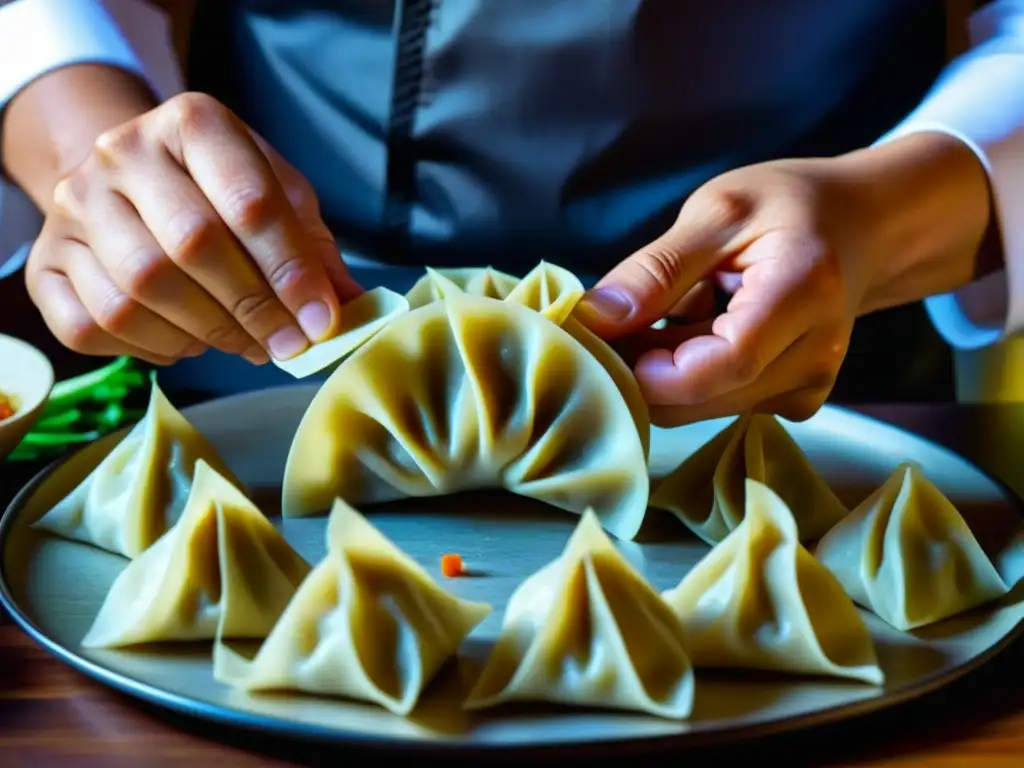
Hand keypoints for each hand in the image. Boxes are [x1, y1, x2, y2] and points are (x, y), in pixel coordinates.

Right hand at [25, 92, 361, 365]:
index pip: (248, 202)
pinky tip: (185, 342)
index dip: (290, 271)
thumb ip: (314, 247)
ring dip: (205, 334)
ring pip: (138, 291)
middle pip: (191, 246)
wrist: (132, 179)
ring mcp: (74, 205)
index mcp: (192, 123)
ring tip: (243, 343)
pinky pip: (93, 325)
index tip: (320, 321)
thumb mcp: (278, 197)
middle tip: (287, 345)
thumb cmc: (220, 191)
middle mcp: (121, 152)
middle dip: (252, 309)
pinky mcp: (45, 260)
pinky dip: (150, 348)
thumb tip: (349, 306)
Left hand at [575, 134, 992, 425]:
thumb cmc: (790, 205)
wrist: (860, 227)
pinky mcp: (792, 402)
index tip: (606, 342)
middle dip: (640, 370)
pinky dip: (685, 377)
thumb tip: (597, 318)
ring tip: (656, 315)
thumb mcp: (718, 210)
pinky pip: (717, 403)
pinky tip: (689, 332)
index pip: (726, 361)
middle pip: (706, 395)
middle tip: (607, 325)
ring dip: (660, 372)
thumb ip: (657, 268)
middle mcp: (815, 355)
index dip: (656, 370)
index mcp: (804, 293)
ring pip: (702, 406)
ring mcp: (807, 386)